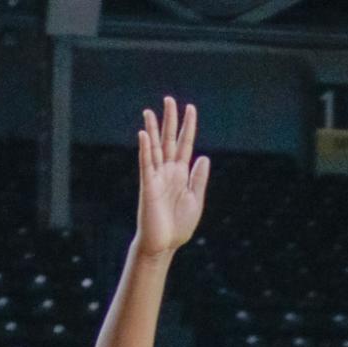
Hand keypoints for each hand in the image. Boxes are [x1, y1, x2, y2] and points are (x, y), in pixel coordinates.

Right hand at [135, 99, 209, 258]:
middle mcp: (168, 171)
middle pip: (168, 140)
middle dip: (169, 120)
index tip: (190, 108)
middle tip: (169, 100)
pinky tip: (144, 135)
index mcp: (181, 174)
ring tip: (151, 111)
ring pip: (154, 148)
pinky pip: (146, 164)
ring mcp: (157, 177)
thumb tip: (203, 157)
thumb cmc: (179, 226)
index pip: (185, 145)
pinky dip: (145, 149)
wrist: (164, 245)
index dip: (188, 127)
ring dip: (153, 130)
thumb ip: (199, 179)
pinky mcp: (148, 185)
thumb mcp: (195, 201)